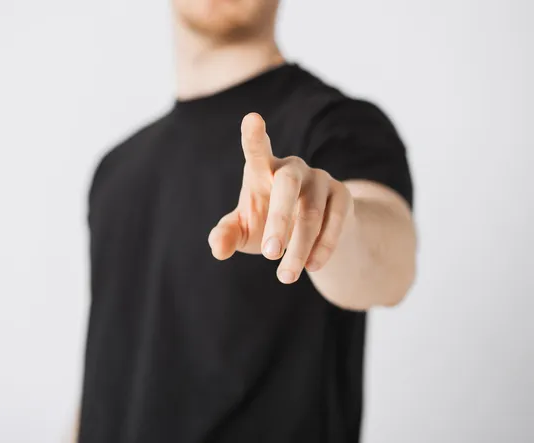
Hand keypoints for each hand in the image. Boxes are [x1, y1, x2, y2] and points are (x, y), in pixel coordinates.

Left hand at [208, 113, 353, 283]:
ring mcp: (320, 179)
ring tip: (286, 276)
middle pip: (287, 184)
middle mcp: (292, 168)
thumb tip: (217, 247)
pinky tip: (313, 266)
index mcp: (262, 169)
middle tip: (269, 255)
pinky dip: (323, 247)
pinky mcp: (343, 196)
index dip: (254, 136)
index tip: (252, 119)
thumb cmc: (269, 225)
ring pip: (311, 212)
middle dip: (278, 220)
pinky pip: (336, 221)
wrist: (313, 234)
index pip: (257, 150)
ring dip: (299, 247)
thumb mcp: (244, 232)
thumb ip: (227, 235)